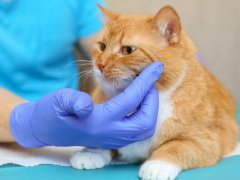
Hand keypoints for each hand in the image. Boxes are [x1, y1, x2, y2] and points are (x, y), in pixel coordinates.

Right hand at [10, 62, 162, 148]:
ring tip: (144, 91)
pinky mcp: (111, 139)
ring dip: (150, 109)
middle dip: (152, 100)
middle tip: (149, 83)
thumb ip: (72, 101)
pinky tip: (136, 101)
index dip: (145, 82)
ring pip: (143, 129)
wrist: (45, 129)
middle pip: (145, 122)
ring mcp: (112, 139)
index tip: (157, 67)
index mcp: (99, 122)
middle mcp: (110, 134)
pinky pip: (136, 130)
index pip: (131, 101)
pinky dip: (142, 114)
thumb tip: (86, 104)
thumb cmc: (51, 113)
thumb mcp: (58, 101)